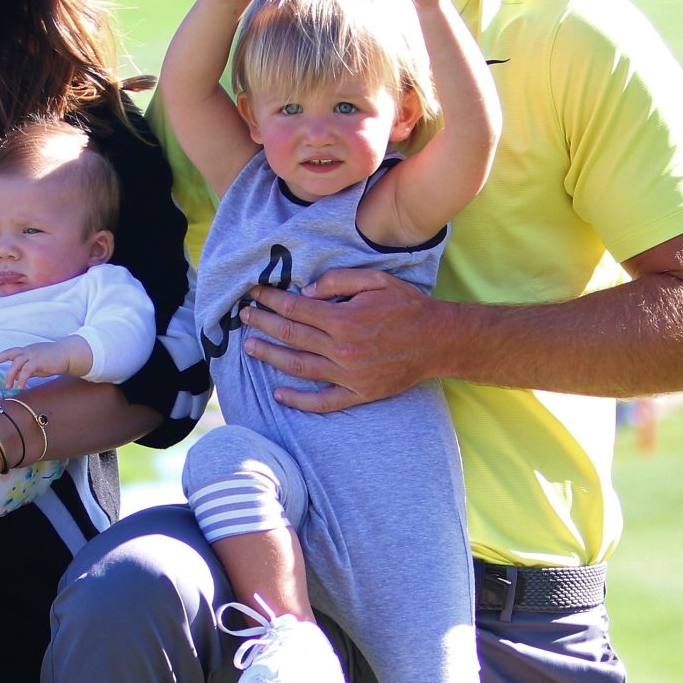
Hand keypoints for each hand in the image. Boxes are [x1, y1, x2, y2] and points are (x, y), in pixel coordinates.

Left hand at [0, 339, 79, 390]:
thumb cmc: (54, 360)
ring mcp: (33, 355)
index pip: (10, 352)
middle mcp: (28, 351)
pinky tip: (20, 386)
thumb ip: (28, 370)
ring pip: (16, 363)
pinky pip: (27, 370)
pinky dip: (22, 378)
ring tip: (9, 386)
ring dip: (10, 375)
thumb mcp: (38, 365)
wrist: (68, 354)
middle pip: (10, 354)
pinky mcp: (39, 361)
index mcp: (27, 351)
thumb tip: (18, 377)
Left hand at [240, 268, 446, 411]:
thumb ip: (338, 281)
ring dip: (270, 357)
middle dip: (262, 324)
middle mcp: (341, 348)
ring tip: (250, 348)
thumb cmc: (408, 306)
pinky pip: (322, 402)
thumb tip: (305, 293)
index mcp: (343, 318)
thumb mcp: (376, 280)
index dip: (270, 300)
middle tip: (243, 317)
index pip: (294, 308)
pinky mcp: (358, 394)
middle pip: (290, 336)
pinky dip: (298, 400)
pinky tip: (278, 394)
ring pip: (298, 367)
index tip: (254, 294)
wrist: (438, 341)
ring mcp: (348, 375)